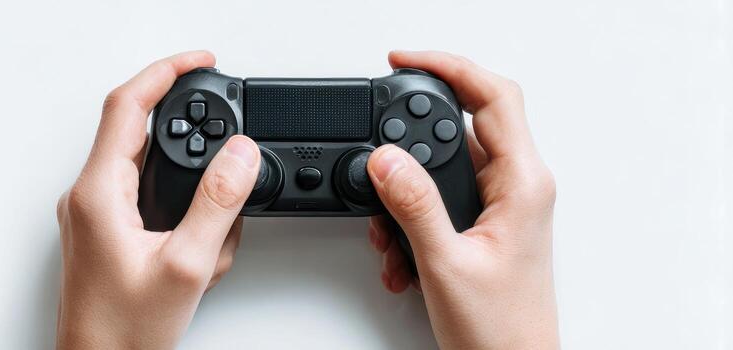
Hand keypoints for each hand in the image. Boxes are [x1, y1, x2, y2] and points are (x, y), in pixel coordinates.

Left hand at [55, 51, 262, 348]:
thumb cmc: (122, 332)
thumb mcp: (186, 267)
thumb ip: (217, 205)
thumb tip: (239, 154)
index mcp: (97, 193)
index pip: (127, 106)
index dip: (165, 73)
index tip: (200, 61)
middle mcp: (87, 197)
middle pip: (140, 134)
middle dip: (193, 149)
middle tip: (226, 162)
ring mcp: (93, 216)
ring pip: (149, 173)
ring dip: (191, 195)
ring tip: (212, 243)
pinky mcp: (103, 234)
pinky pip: (146, 202)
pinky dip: (180, 218)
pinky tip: (199, 255)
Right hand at [366, 51, 557, 348]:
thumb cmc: (501, 329)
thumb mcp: (444, 263)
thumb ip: (413, 205)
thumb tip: (386, 158)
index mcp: (523, 184)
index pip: (493, 97)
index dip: (450, 67)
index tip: (404, 62)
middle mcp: (518, 187)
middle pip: (460, 127)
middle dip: (409, 144)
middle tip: (378, 152)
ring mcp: (503, 206)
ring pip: (443, 168)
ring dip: (405, 193)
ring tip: (391, 231)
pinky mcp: (485, 224)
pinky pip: (441, 198)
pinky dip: (410, 217)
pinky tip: (402, 250)